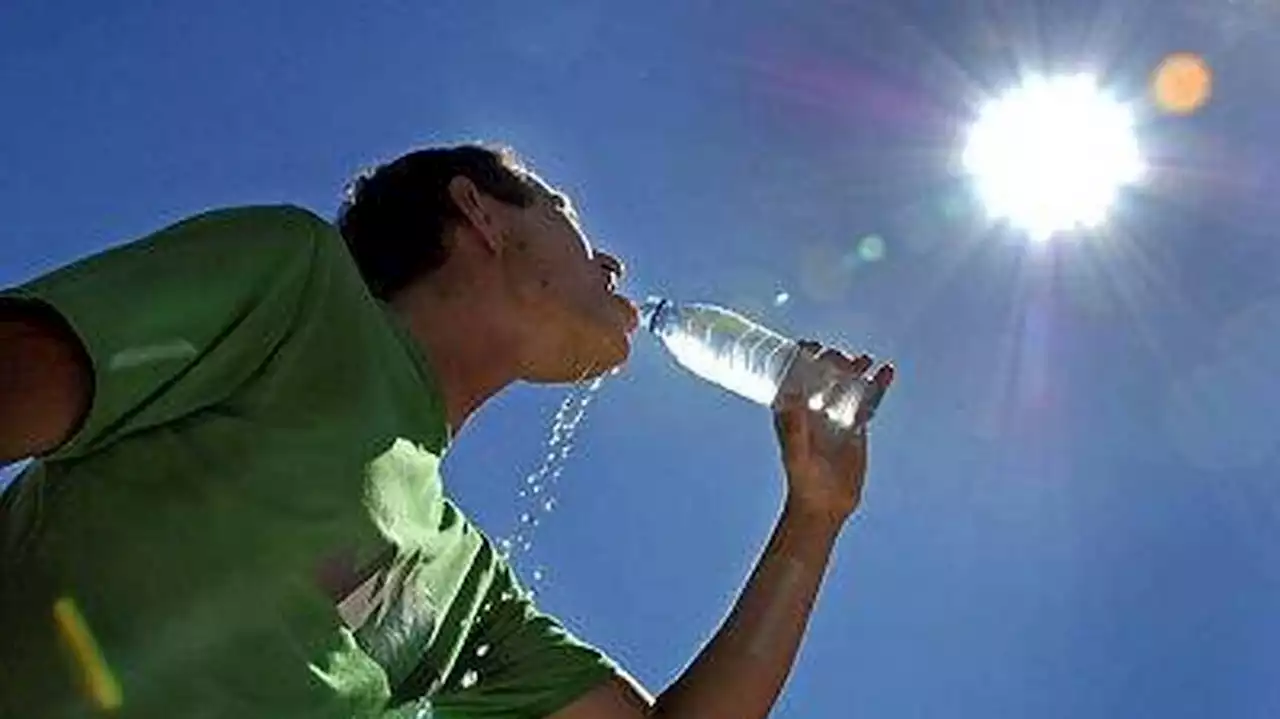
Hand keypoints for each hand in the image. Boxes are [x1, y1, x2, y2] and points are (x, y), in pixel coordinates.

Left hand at [772, 342, 894, 526]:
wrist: (825, 504)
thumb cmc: (803, 479)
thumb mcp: (796, 453)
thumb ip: (794, 427)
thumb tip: (791, 395)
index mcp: (793, 410)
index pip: (795, 375)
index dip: (801, 357)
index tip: (811, 346)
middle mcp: (813, 408)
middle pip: (823, 375)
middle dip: (832, 362)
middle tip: (842, 359)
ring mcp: (835, 415)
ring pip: (847, 384)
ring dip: (855, 370)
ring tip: (865, 360)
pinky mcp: (855, 426)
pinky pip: (867, 400)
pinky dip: (877, 385)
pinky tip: (886, 372)